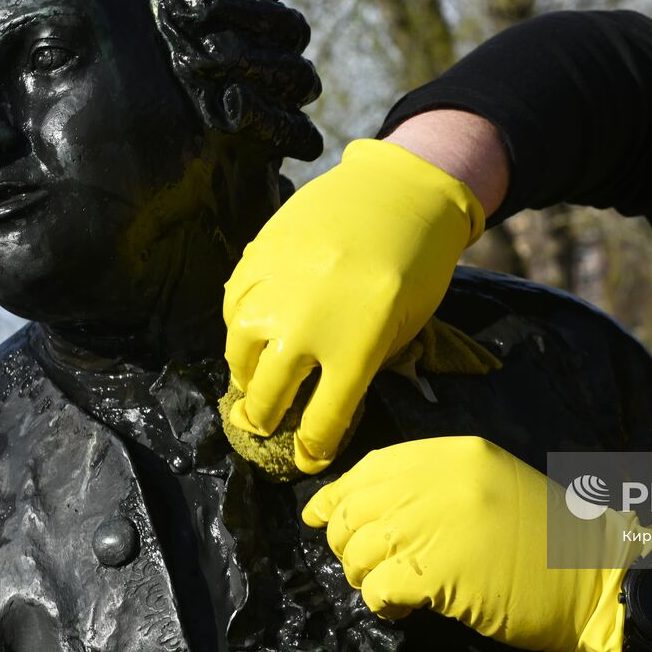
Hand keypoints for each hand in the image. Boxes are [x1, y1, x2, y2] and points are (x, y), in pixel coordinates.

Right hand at [223, 139, 483, 472]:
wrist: (398, 192)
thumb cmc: (418, 264)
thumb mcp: (406, 327)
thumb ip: (364, 365)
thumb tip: (323, 396)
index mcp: (353, 350)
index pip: (319, 424)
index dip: (311, 451)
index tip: (307, 459)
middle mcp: (305, 327)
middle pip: (266, 399)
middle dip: (264, 422)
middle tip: (264, 427)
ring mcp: (275, 292)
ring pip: (239, 356)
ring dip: (246, 375)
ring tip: (254, 380)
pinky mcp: (257, 260)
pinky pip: (233, 308)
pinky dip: (240, 327)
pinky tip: (253, 330)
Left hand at [304, 436, 651, 651]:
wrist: (595, 577)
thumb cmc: (546, 537)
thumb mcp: (490, 485)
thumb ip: (433, 485)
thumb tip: (363, 506)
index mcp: (456, 452)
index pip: (373, 465)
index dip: (338, 493)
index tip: (318, 514)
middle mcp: (442, 479)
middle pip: (357, 507)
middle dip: (346, 540)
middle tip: (364, 564)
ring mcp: (439, 523)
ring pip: (360, 549)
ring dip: (363, 576)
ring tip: (387, 588)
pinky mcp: (440, 573)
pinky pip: (379, 587)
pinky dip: (380, 603)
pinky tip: (401, 608)